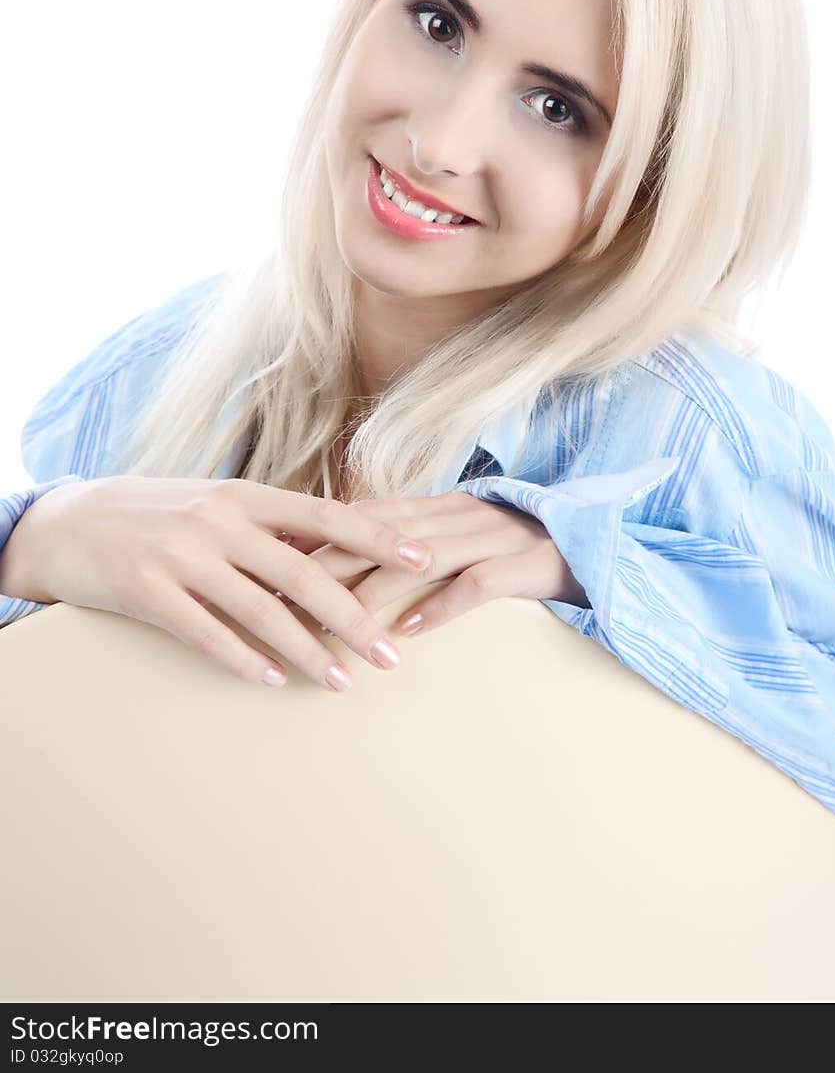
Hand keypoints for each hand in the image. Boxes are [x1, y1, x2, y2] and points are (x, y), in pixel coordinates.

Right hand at [6, 475, 434, 689]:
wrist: (68, 520)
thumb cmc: (156, 513)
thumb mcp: (214, 503)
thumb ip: (269, 524)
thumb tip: (337, 545)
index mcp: (244, 495)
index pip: (327, 516)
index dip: (379, 539)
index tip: (424, 560)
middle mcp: (220, 520)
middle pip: (305, 572)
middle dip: (354, 616)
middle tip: (391, 653)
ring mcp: (183, 555)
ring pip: (262, 610)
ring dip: (308, 651)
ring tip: (343, 681)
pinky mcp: (147, 590)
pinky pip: (206, 633)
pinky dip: (244, 659)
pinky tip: (274, 681)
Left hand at [301, 490, 587, 635]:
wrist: (600, 544)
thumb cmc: (519, 550)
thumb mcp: (460, 541)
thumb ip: (410, 547)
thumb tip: (343, 568)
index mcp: (439, 507)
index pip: (366, 517)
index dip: (317, 538)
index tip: (270, 564)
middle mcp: (459, 513)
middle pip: (380, 536)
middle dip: (328, 566)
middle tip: (282, 598)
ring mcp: (493, 535)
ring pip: (420, 559)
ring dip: (373, 591)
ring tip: (333, 622)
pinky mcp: (527, 563)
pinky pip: (478, 584)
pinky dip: (443, 605)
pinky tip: (412, 631)